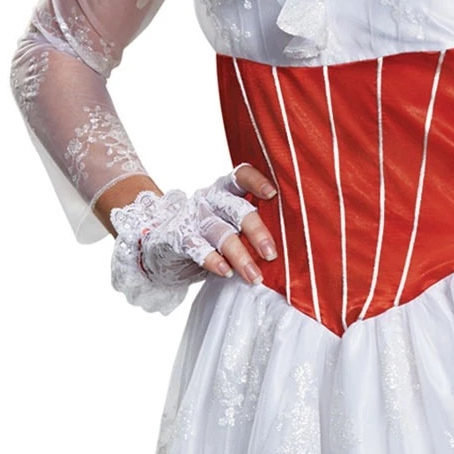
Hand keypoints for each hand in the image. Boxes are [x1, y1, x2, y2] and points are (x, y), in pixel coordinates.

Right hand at [109, 166, 279, 313]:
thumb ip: (253, 226)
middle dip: (256, 231)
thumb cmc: (208, 234)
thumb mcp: (230, 223)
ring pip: (220, 233)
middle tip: (271, 254)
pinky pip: (196, 247)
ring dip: (239, 255)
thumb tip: (294, 244)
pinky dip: (211, 259)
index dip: (256, 181)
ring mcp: (193, 218)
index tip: (273, 194)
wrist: (158, 244)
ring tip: (254, 277)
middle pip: (237, 210)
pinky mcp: (177, 237)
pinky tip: (225, 271)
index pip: (241, 176)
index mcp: (226, 191)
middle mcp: (210, 200)